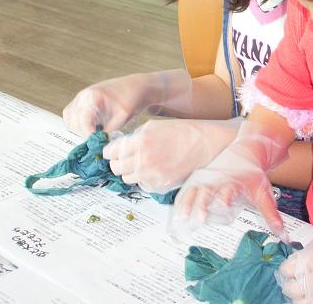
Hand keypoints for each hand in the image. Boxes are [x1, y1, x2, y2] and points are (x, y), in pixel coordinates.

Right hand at [63, 69, 191, 135]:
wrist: (136, 87)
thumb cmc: (131, 98)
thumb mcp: (123, 116)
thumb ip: (109, 130)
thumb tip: (99, 144)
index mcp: (92, 96)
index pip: (82, 120)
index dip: (87, 133)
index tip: (95, 143)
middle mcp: (83, 96)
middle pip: (73, 121)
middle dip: (84, 132)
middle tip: (98, 139)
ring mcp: (81, 99)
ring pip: (70, 119)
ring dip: (79, 129)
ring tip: (96, 133)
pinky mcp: (82, 103)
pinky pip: (73, 117)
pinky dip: (80, 125)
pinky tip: (94, 128)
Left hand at [103, 118, 240, 192]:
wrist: (204, 144)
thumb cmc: (181, 132)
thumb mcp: (154, 126)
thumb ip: (134, 137)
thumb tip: (119, 146)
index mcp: (140, 141)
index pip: (111, 152)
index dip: (109, 152)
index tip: (110, 152)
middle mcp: (144, 159)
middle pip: (115, 168)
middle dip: (117, 162)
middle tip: (123, 158)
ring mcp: (152, 174)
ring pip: (127, 178)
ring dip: (130, 171)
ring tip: (140, 163)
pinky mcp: (160, 185)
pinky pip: (142, 185)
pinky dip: (144, 178)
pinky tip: (153, 169)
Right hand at [171, 121, 290, 238]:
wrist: (246, 149)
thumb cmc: (253, 174)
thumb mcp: (263, 192)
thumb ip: (271, 214)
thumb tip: (284, 236)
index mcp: (233, 181)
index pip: (228, 190)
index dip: (225, 198)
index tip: (224, 206)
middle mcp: (217, 179)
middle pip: (207, 191)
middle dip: (202, 205)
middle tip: (199, 219)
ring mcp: (205, 178)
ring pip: (193, 191)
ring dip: (186, 205)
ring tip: (180, 220)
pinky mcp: (198, 179)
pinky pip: (186, 192)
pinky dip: (180, 203)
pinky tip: (176, 216)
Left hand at [279, 224, 312, 303]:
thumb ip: (305, 254)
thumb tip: (295, 263)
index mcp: (308, 258)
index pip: (284, 271)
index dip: (287, 269)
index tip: (292, 269)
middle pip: (289, 289)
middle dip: (291, 284)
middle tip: (297, 280)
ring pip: (299, 303)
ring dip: (299, 297)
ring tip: (306, 291)